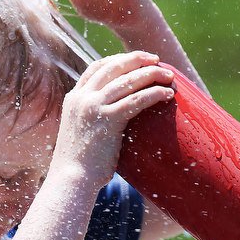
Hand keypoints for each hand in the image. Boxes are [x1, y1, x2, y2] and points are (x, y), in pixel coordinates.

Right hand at [50, 51, 173, 187]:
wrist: (71, 179)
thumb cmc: (79, 165)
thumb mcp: (80, 132)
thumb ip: (93, 119)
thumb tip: (114, 119)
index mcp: (74, 98)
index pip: (97, 68)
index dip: (119, 60)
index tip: (136, 60)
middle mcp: (82, 98)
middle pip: (114, 67)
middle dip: (138, 60)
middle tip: (157, 61)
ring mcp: (93, 107)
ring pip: (128, 81)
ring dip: (151, 74)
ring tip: (169, 77)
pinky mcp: (108, 120)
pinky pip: (136, 100)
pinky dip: (154, 94)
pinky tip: (166, 94)